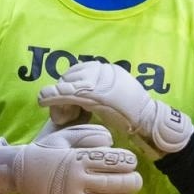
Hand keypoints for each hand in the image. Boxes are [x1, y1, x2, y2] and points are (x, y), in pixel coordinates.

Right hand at [0, 122, 143, 193]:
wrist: (20, 174)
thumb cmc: (47, 153)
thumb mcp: (65, 137)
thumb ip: (89, 136)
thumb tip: (111, 142)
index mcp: (78, 158)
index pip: (115, 161)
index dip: (129, 162)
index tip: (130, 163)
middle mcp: (77, 180)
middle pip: (119, 184)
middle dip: (134, 182)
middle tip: (135, 180)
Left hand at [37, 61, 193, 158]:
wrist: (150, 123)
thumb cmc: (134, 117)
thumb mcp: (116, 98)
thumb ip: (101, 92)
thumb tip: (82, 93)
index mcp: (109, 70)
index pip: (81, 71)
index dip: (70, 84)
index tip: (68, 102)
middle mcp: (105, 70)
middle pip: (73, 75)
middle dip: (64, 91)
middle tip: (64, 113)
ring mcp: (101, 81)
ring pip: (69, 84)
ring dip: (60, 98)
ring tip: (60, 115)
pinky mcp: (96, 94)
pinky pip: (69, 93)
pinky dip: (54, 96)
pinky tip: (44, 100)